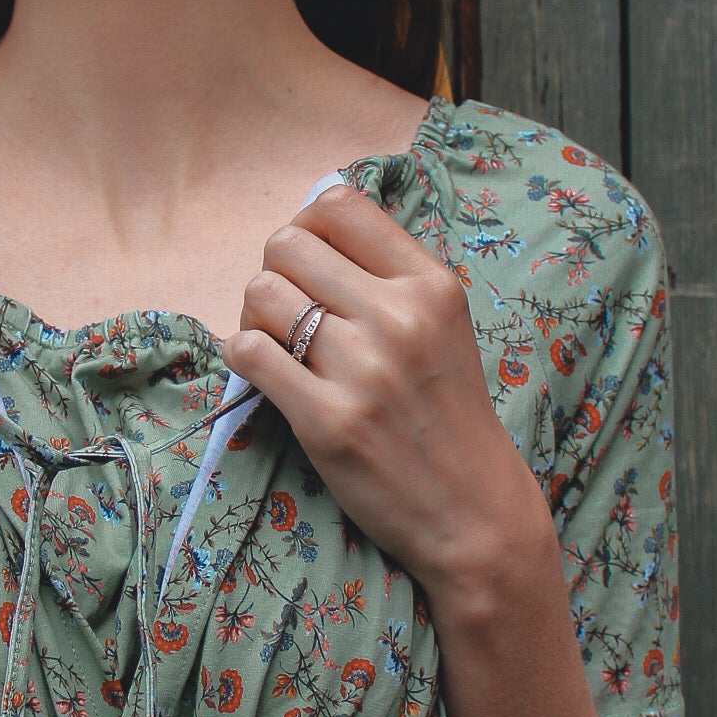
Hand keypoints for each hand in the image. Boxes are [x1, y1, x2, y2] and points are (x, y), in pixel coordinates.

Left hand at [220, 184, 556, 604]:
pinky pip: (248, 353)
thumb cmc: (449, 416)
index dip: (306, 226)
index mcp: (431, 284)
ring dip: (255, 317)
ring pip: (261, 294)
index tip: (309, 263)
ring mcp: (362, 369)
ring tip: (276, 346)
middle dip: (275, 273)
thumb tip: (310, 228)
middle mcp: (398, 317)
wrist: (474, 512)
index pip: (339, 204)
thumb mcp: (442, 326)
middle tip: (286, 312)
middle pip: (287, 244)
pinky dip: (242, 356)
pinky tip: (264, 374)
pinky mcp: (327, 420)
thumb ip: (388, 276)